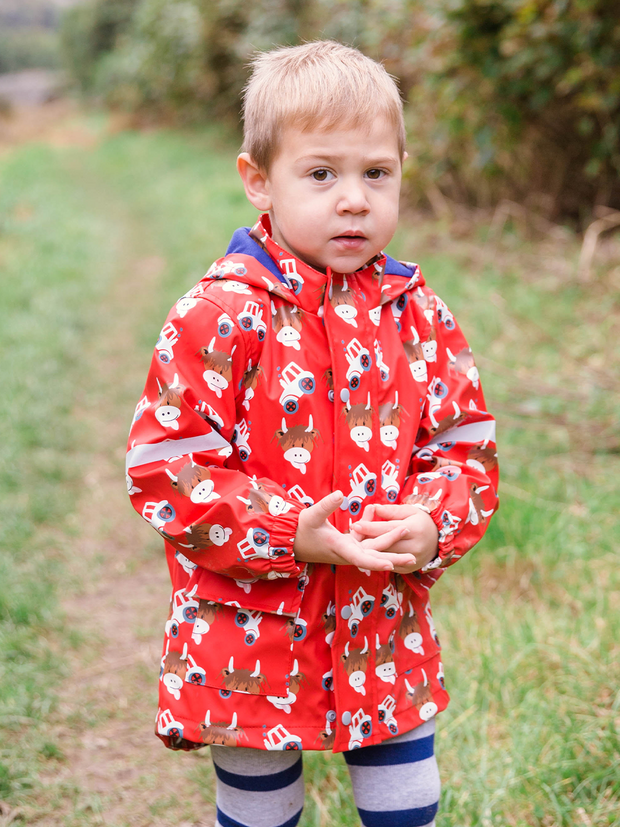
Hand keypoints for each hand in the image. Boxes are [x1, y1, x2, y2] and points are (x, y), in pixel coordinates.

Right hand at [293, 492, 416, 571]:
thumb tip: (340, 494)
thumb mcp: (311, 515)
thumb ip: (326, 505)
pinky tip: (379, 515)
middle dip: (394, 556)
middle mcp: (348, 552)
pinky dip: (374, 530)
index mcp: (340, 548)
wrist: (291, 540)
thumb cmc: (300, 530)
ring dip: (389, 542)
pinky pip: (366, 540)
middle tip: (414, 557)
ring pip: (373, 547)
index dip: (376, 561)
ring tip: (406, 535)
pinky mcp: (348, 544)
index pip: (361, 558)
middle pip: (374, 556)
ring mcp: (349, 549)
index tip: (390, 565)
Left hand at [351, 503, 438, 573]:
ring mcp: (413, 560)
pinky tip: (366, 557)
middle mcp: (414, 546)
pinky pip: (390, 566)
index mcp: (414, 529)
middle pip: (386, 544)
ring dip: (370, 553)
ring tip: (355, 547)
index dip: (371, 527)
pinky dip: (379, 562)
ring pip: (386, 557)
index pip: (388, 528)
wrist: (438, 539)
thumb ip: (391, 511)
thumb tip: (374, 508)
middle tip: (351, 536)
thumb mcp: (409, 510)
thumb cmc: (420, 521)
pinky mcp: (409, 570)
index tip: (355, 525)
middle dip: (367, 540)